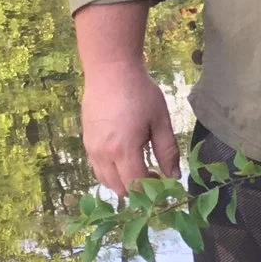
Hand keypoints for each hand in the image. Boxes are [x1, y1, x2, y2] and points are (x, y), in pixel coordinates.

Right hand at [81, 61, 179, 194]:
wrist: (111, 72)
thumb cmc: (140, 93)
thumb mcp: (161, 121)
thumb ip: (167, 151)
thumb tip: (174, 175)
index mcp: (123, 150)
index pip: (136, 184)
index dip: (151, 189)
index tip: (163, 180)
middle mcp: (102, 154)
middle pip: (118, 188)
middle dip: (138, 189)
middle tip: (154, 174)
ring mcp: (91, 149)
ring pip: (105, 180)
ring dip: (123, 182)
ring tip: (140, 167)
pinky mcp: (86, 142)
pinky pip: (97, 168)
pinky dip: (111, 172)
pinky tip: (125, 159)